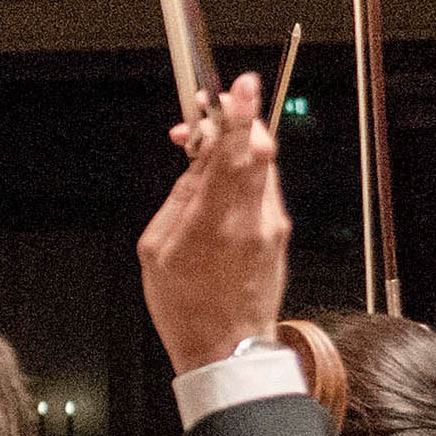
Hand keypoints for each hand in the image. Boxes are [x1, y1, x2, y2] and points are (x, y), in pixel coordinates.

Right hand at [137, 73, 289, 374]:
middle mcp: (254, 218)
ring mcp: (271, 226)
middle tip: (201, 120)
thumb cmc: (187, 307)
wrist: (228, 350)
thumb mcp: (157, 249)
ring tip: (201, 161)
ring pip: (260, 168)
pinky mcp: (278, 235)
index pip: (236, 152)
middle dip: (233, 124)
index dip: (239, 113)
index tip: (241, 86)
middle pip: (258, 149)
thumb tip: (196, 162)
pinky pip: (261, 191)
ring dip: (234, 152)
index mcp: (218, 220)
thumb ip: (179, 197)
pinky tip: (217, 194)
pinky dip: (241, 178)